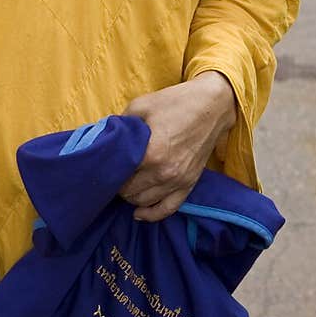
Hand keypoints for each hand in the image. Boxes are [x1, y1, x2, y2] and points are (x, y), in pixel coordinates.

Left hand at [118, 72, 236, 221]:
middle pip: (129, 192)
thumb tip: (105, 140)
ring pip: (144, 202)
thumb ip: (120, 126)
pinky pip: (168, 209)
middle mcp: (165, 172)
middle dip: (118, 185)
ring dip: (131, 196)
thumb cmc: (176, 102)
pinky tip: (139, 213)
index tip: (103, 167)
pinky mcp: (189, 184)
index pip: (118, 176)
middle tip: (112, 174)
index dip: (107, 172)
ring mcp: (179, 181)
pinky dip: (152, 214)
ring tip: (125, 184)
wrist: (212, 106)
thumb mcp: (140, 106)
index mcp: (151, 153)